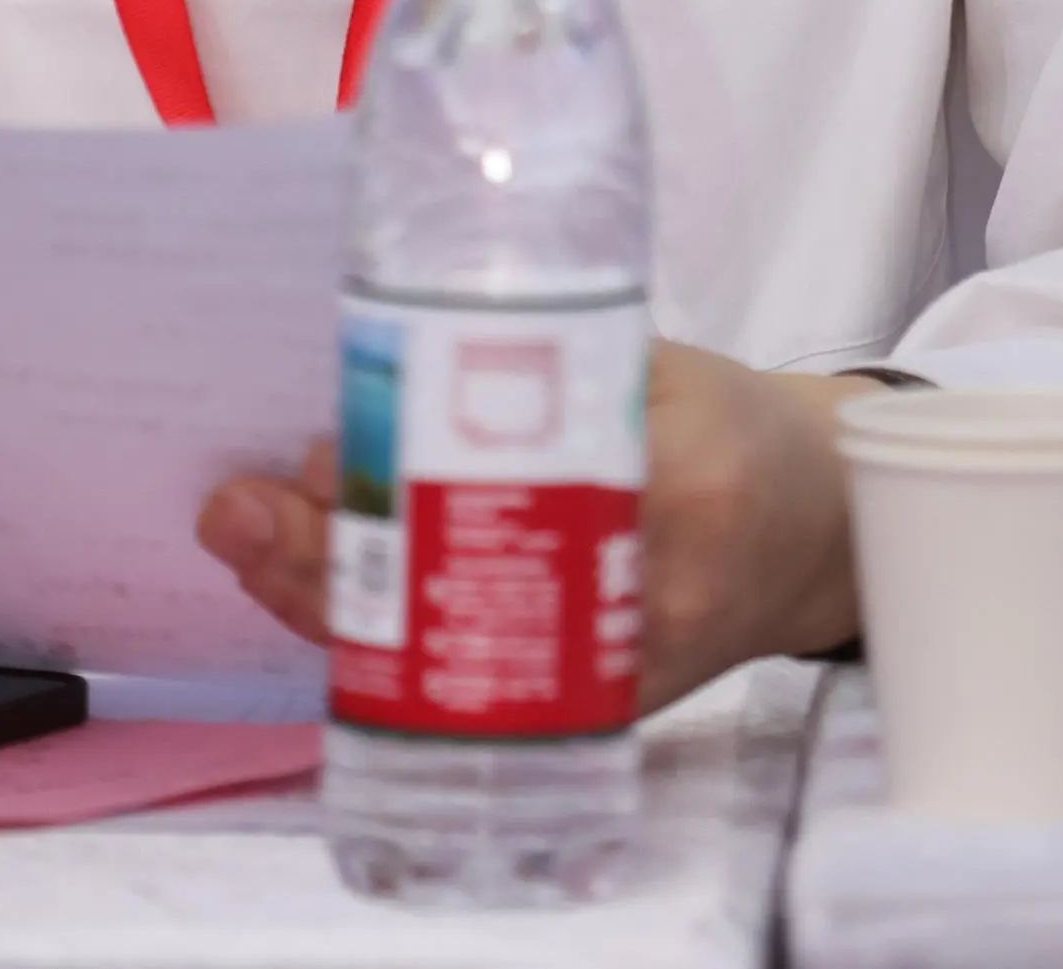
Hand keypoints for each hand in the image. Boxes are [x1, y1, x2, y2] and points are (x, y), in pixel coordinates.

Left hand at [195, 339, 866, 707]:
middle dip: (337, 555)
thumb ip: (546, 358)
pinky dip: (394, 648)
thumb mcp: (657, 359)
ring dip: (341, 606)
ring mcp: (629, 659)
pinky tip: (319, 605)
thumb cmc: (735, 425)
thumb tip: (391, 362)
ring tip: (248, 546)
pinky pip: (479, 686)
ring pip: (459, 651)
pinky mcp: (607, 704)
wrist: (825, 529)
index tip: (316, 453)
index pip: (522, 479)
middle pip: (467, 585)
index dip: (406, 474)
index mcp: (683, 465)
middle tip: (238, 511)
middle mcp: (656, 579)